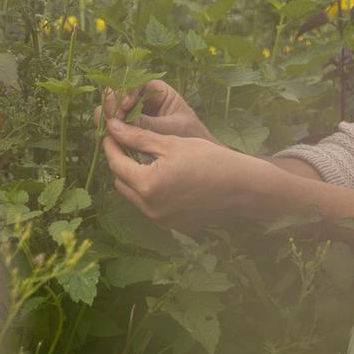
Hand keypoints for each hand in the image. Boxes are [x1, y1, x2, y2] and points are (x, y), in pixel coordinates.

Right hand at [95, 77, 212, 142]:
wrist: (197, 157)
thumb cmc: (190, 136)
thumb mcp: (170, 129)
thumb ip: (145, 125)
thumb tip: (115, 123)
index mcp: (155, 89)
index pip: (133, 83)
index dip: (125, 92)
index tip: (125, 107)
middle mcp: (140, 98)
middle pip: (116, 94)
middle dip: (111, 107)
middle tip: (112, 122)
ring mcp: (132, 114)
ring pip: (110, 110)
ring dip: (107, 120)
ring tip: (110, 133)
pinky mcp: (127, 129)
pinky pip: (112, 126)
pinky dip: (109, 132)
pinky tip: (112, 140)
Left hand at [100, 113, 276, 227]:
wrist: (242, 187)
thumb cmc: (209, 159)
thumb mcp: (171, 143)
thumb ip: (138, 137)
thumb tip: (111, 127)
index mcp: (147, 185)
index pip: (116, 163)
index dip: (111, 145)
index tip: (111, 131)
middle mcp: (150, 208)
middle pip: (121, 183)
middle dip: (121, 162)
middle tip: (127, 143)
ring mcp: (161, 220)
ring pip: (135, 197)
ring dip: (134, 179)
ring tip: (145, 159)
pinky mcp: (173, 225)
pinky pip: (151, 207)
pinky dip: (151, 192)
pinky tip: (164, 177)